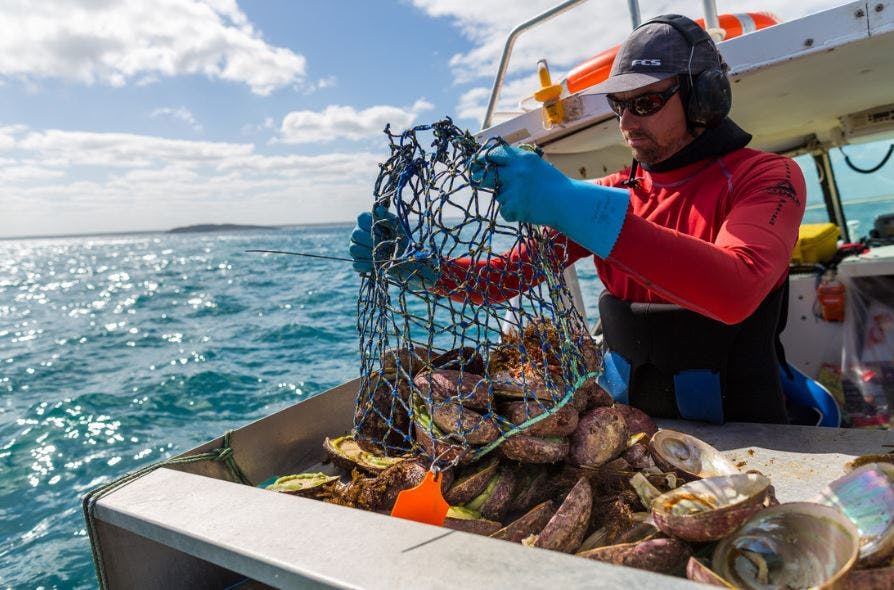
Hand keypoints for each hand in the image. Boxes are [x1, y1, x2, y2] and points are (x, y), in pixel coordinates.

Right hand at [348, 205, 439, 288]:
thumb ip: (388, 218)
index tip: (381, 230)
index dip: (369, 224)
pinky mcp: (358, 263)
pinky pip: (356, 264)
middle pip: (355, 234)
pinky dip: (366, 265)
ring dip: (367, 253)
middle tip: (382, 244)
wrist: (405, 260)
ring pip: (353, 249)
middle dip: (369, 240)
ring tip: (380, 255)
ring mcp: (356, 249)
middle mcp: (359, 234)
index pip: (361, 218)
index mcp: (367, 223)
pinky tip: (375, 265)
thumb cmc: (400, 240)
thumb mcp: (397, 227)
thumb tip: (379, 208)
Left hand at [470, 144, 629, 257]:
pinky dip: (513, 213)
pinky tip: (528, 211)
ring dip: (507, 200)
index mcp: (523, 158)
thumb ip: (518, 166)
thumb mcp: (537, 167)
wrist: (569, 204)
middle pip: (486, 173)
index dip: (482, 158)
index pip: (494, 153)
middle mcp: (516, 171)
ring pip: (499, 196)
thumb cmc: (556, 187)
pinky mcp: (513, 206)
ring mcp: (513, 189)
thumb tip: (494, 167)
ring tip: (527, 201)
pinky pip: (505, 211)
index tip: (476, 162)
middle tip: (477, 179)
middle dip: (479, 177)